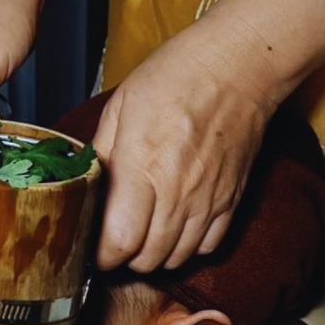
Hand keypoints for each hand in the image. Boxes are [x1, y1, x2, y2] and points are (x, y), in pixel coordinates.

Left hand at [93, 35, 277, 271]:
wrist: (238, 66)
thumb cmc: (175, 78)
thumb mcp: (119, 108)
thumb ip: (101, 154)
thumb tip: (86, 186)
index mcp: (142, 167)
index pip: (119, 240)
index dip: (99, 253)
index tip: (89, 247)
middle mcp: (177, 192)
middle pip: (146, 258)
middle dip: (122, 257)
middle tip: (111, 239)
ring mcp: (208, 199)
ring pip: (176, 258)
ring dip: (153, 255)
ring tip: (140, 235)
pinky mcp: (231, 199)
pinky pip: (208, 246)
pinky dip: (187, 248)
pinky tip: (173, 228)